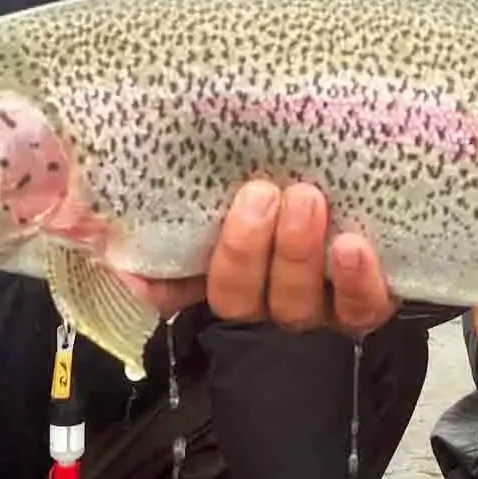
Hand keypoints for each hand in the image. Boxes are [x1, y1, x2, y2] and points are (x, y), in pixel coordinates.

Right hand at [123, 180, 399, 337]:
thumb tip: (106, 212)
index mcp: (223, 270)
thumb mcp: (233, 169)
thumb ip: (178, 193)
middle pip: (241, 298)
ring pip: (295, 303)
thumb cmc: (290, 170)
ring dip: (296, 254)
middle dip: (245, 249)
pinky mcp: (365, 303)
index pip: (175, 293)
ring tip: (306, 200)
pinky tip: (353, 247)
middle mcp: (263, 299)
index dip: (159, 286)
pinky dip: (355, 282)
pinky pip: (360, 309)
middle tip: (261, 194)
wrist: (371, 172)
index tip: (148, 268)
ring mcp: (315, 307)